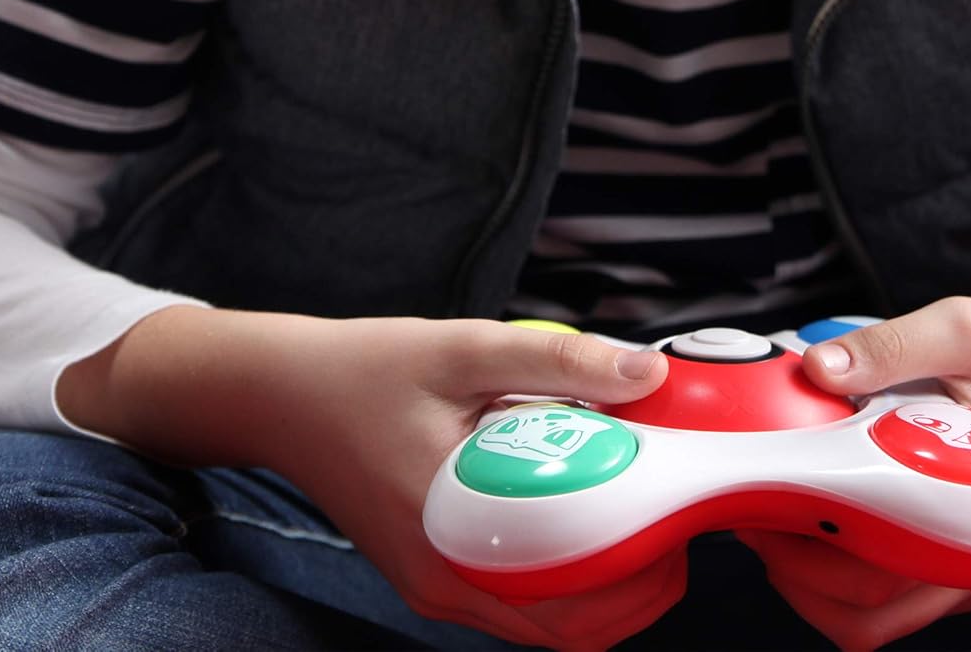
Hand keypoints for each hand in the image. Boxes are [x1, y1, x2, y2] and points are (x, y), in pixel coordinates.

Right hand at [280, 316, 682, 651]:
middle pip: (575, 628)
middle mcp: (447, 585)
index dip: (647, 562)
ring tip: (632, 500)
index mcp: (454, 540)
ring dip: (607, 577)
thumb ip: (560, 360)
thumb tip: (646, 373)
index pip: (579, 600)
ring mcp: (441, 588)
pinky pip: (520, 598)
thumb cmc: (368, 371)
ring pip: (551, 621)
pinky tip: (576, 500)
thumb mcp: (466, 348)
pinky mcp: (437, 576)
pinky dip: (565, 567)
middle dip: (642, 579)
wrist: (287, 396)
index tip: (683, 505)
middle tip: (670, 506)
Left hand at [738, 294, 970, 650]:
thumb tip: (814, 369)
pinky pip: (898, 588)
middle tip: (751, 511)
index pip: (877, 576)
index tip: (753, 504)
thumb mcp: (960, 327)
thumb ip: (886, 347)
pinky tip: (816, 511)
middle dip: (796, 574)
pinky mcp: (966, 552)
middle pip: (868, 613)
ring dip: (818, 577)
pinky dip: (848, 566)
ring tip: (774, 513)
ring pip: (879, 613)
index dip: (801, 550)